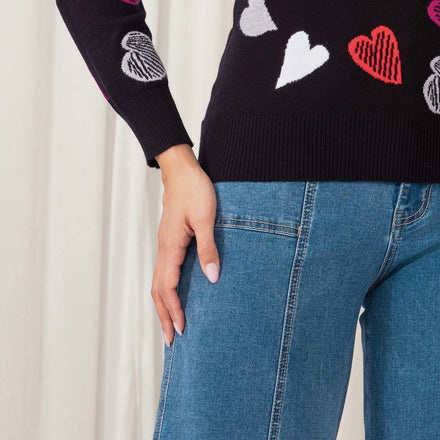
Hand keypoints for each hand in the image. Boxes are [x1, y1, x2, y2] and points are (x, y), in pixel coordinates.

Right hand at [150, 145, 220, 346]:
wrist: (181, 169)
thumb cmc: (194, 190)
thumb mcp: (206, 218)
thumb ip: (208, 247)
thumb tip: (211, 278)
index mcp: (171, 246)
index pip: (167, 286)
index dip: (174, 309)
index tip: (182, 329)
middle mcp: (164, 249)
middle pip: (157, 290)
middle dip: (164, 316)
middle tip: (171, 341)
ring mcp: (165, 245)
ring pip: (158, 282)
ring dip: (163, 306)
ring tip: (170, 326)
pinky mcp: (170, 240)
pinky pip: (163, 271)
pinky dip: (166, 290)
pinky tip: (174, 295)